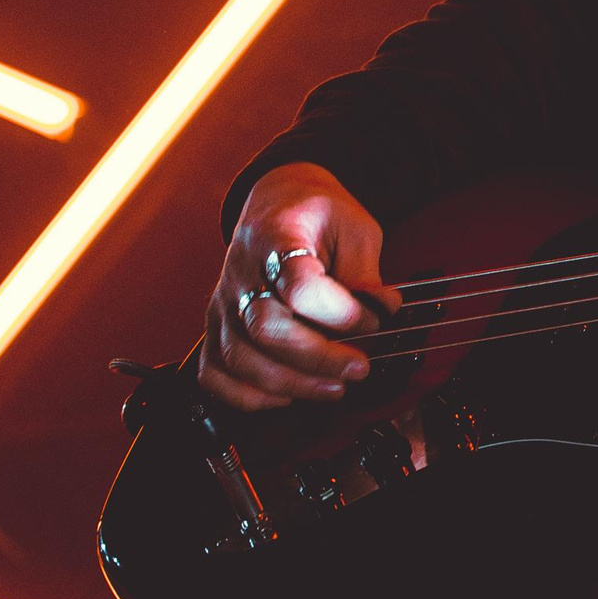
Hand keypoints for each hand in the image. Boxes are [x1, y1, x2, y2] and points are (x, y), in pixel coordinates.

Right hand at [198, 162, 400, 411]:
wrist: (276, 204)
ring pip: (240, 358)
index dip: (339, 312)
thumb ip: (366, 273)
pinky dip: (247, 394)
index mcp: (279, 239)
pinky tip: (286, 394)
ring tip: (335, 387)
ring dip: (292, 382)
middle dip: (317, 359)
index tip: (373, 318)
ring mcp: (224, 304)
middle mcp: (243, 274)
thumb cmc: (317, 216)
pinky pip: (215, 373)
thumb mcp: (355, 228)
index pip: (299, 286)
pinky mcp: (216, 327)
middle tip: (359, 368)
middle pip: (266, 329)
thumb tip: (382, 312)